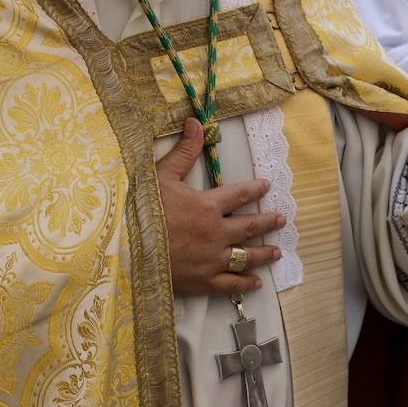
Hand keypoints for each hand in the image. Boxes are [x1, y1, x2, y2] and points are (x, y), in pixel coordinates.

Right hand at [157, 118, 283, 296]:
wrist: (126, 248)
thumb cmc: (141, 210)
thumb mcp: (161, 175)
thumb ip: (183, 151)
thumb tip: (197, 122)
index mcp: (208, 205)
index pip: (239, 194)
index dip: (255, 189)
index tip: (266, 186)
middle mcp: (217, 232)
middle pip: (249, 226)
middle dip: (267, 221)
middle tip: (281, 219)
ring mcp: (212, 259)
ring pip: (246, 257)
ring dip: (263, 253)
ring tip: (277, 252)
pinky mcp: (203, 281)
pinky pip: (231, 283)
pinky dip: (246, 283)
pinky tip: (257, 283)